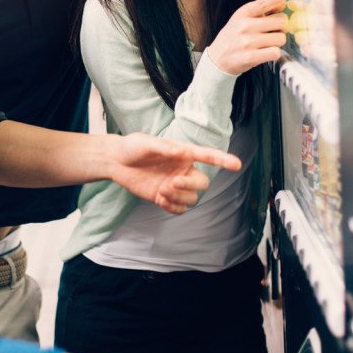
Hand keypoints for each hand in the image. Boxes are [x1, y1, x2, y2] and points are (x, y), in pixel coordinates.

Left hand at [109, 134, 241, 213]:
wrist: (116, 162)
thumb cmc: (132, 147)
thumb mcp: (145, 143)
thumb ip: (162, 147)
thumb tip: (180, 151)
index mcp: (183, 153)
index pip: (207, 156)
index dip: (222, 160)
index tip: (236, 164)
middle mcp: (183, 170)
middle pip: (202, 183)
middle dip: (190, 185)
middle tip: (172, 183)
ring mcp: (175, 185)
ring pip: (192, 198)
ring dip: (179, 198)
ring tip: (160, 191)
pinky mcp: (165, 197)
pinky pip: (180, 209)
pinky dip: (173, 208)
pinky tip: (160, 200)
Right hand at [205, 0, 287, 75]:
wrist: (217, 57)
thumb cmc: (233, 36)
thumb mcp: (243, 18)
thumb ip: (262, 9)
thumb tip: (282, 2)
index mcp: (244, 13)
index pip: (263, 3)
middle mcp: (245, 25)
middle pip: (281, 22)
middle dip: (281, 28)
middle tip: (273, 32)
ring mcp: (247, 41)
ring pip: (281, 39)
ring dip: (278, 43)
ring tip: (267, 44)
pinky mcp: (250, 57)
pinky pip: (275, 53)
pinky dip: (274, 54)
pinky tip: (266, 53)